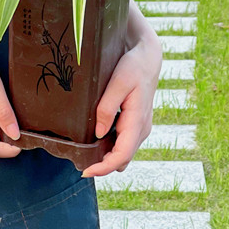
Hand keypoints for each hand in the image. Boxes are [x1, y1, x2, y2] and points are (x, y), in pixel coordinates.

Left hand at [81, 11, 160, 177]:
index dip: (103, 168)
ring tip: (86, 155)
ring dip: (107, 157)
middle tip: (81, 164)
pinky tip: (97, 141)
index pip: (121, 155)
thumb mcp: (119, 82)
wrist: (147, 56)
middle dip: (104, 165)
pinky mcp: (137, 122)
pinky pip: (124, 143)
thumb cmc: (133, 66)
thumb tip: (99, 134)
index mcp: (137, 121)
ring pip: (124, 152)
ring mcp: (141, 127)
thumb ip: (107, 108)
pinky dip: (112, 147)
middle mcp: (142, 128)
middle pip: (122, 159)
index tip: (85, 172)